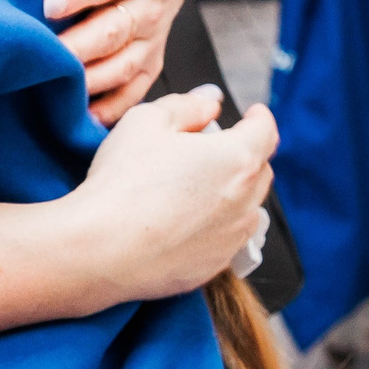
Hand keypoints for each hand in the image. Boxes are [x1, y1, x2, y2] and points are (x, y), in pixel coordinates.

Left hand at [48, 0, 193, 122]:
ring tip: (57, 89)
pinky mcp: (150, 62)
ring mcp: (152, 39)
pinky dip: (112, 108)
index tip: (49, 2)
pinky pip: (135, 90)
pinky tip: (83, 119)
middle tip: (45, 54)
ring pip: (123, 66)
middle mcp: (150, 8)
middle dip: (79, 45)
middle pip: (114, 31)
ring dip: (91, 80)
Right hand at [50, 87, 277, 303]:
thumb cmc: (122, 181)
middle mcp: (245, 200)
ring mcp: (232, 237)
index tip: (253, 114)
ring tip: (199, 185)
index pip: (265, 131)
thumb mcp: (146, 121)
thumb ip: (187, 106)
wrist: (103, 249)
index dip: (259, 117)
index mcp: (236, 158)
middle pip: (260, 169)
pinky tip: (186, 219)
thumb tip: (210, 103)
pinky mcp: (215, 265)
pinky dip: (218, 224)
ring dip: (234, 191)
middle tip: (214, 147)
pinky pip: (228, 238)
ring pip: (247, 206)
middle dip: (245, 153)